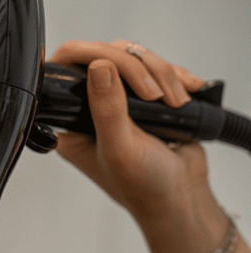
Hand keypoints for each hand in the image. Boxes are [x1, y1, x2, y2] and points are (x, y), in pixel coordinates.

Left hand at [49, 40, 229, 252]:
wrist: (181, 196)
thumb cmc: (144, 185)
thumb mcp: (120, 148)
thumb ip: (106, 108)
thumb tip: (97, 67)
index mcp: (70, 123)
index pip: (66, 71)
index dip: (91, 56)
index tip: (118, 66)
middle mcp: (90, 109)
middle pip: (105, 56)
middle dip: (137, 68)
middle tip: (154, 96)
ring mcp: (118, 100)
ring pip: (134, 58)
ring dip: (161, 74)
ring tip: (174, 103)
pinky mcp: (144, 98)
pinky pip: (156, 68)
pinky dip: (175, 76)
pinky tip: (186, 92)